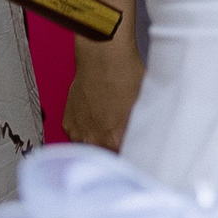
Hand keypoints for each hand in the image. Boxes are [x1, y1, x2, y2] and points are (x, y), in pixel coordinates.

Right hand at [63, 35, 144, 149]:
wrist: (102, 57)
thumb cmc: (126, 75)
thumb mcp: (144, 103)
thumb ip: (143, 127)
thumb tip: (149, 138)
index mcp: (114, 140)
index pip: (123, 159)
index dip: (130, 154)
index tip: (135, 150)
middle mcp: (92, 140)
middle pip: (105, 156)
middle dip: (115, 149)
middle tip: (124, 136)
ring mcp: (77, 132)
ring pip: (90, 147)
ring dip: (99, 141)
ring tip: (109, 125)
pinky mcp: (68, 123)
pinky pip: (78, 135)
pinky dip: (87, 130)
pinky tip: (97, 117)